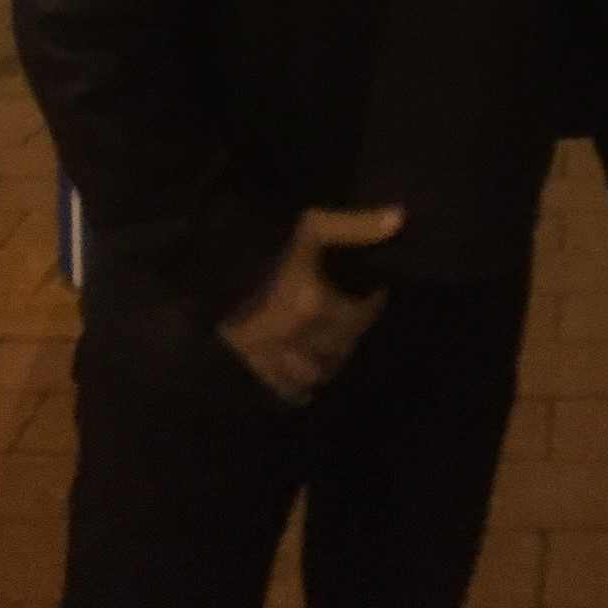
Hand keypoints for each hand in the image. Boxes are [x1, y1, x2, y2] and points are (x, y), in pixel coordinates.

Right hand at [218, 205, 403, 404]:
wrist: (207, 261)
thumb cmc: (264, 239)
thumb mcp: (312, 225)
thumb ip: (356, 225)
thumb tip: (399, 218)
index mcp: (315, 305)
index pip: (361, 316)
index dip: (372, 304)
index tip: (374, 291)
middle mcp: (298, 337)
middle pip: (340, 348)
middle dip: (351, 334)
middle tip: (354, 317)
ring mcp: (272, 355)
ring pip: (315, 374)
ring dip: (328, 363)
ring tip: (332, 346)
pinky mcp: (250, 363)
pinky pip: (283, 388)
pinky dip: (299, 388)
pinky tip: (307, 383)